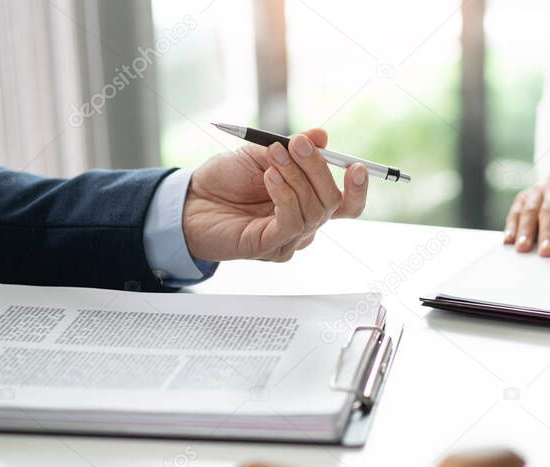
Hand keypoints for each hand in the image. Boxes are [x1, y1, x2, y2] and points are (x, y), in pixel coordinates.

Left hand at [183, 128, 368, 262]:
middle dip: (318, 168)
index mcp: (308, 203)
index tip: (356, 166)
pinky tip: (269, 178)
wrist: (191, 200)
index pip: (346, 204)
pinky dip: (284, 195)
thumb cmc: (226, 180)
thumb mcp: (261, 153)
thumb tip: (321, 136)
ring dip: (296, 177)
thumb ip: (292, 147)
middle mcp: (304, 224)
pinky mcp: (269, 247)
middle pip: (332, 203)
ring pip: (313, 211)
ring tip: (274, 156)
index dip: (358, 189)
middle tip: (297, 143)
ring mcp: (288, 239)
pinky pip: (290, 223)